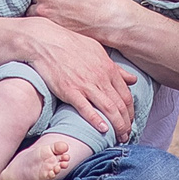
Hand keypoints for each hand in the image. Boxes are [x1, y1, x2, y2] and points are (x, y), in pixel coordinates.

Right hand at [15, 16, 138, 141]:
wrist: (46, 42)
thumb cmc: (71, 44)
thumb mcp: (98, 51)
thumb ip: (115, 68)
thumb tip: (132, 79)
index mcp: (108, 69)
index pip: (126, 95)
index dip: (131, 112)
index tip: (130, 121)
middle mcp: (100, 78)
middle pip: (120, 105)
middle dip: (126, 123)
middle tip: (127, 135)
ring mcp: (85, 85)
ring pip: (108, 109)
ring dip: (116, 126)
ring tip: (119, 137)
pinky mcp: (70, 91)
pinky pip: (86, 109)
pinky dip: (96, 120)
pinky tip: (103, 129)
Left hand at [28, 0, 134, 44]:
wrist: (112, 20)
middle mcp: (43, 10)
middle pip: (33, 8)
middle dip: (42, 6)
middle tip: (56, 5)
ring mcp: (49, 26)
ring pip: (38, 22)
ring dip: (45, 19)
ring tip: (58, 16)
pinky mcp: (57, 38)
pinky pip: (47, 34)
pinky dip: (52, 31)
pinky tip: (63, 26)